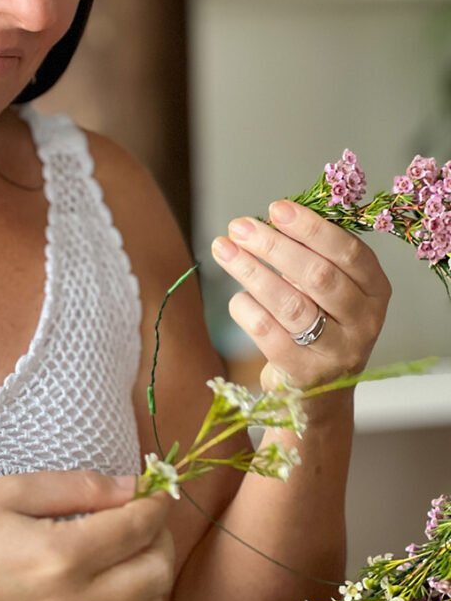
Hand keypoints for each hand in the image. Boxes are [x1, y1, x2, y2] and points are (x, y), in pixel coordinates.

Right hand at [0, 470, 173, 600]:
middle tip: (143, 515)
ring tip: (132, 553)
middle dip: (161, 538)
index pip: (137, 527)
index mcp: (58, 555)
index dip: (156, 501)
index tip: (155, 485)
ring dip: (154, 582)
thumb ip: (76, 487)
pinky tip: (115, 591)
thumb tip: (129, 486)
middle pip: (154, 576)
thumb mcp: (9, 490)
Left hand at [211, 199, 390, 388]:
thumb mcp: (330, 288)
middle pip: (319, 276)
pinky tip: (236, 295)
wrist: (319, 392)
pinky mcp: (303, 374)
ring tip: (223, 249)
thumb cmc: (321, 322)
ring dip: (252, 271)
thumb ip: (311, 254)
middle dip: (274, 246)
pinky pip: (267, 332)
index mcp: (376, 291)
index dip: (312, 228)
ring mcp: (337, 352)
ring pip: (291, 305)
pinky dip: (246, 307)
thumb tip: (269, 219)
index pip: (349, 252)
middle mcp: (364, 323)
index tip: (276, 208)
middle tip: (240, 226)